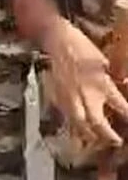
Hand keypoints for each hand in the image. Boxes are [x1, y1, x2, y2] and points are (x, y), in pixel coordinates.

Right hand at [41, 18, 127, 145]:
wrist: (58, 39)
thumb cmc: (81, 46)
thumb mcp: (103, 60)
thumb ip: (112, 76)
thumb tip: (122, 82)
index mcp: (102, 83)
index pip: (121, 107)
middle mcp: (87, 93)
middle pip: (97, 122)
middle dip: (106, 134)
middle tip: (114, 140)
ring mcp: (70, 95)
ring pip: (79, 122)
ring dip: (87, 133)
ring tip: (92, 138)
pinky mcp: (57, 94)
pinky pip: (65, 113)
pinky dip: (71, 122)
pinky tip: (74, 124)